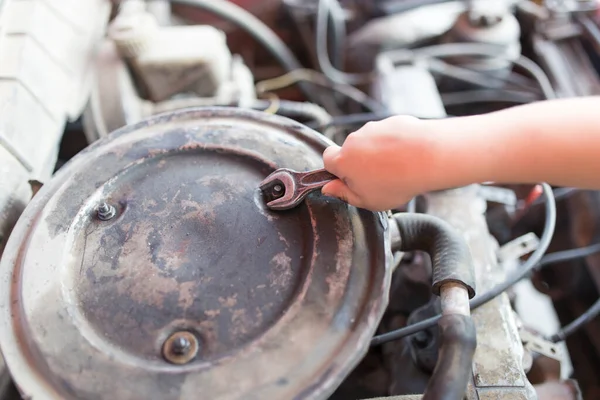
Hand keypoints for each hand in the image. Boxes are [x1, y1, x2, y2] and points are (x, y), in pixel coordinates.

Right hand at [322, 116, 442, 210]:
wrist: (427, 157)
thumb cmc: (396, 182)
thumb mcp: (367, 201)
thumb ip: (344, 194)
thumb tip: (328, 189)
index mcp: (344, 160)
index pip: (327, 158)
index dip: (336, 169)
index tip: (349, 178)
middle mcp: (354, 140)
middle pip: (350, 150)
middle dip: (360, 162)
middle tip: (377, 178)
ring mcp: (374, 128)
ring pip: (370, 141)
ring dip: (377, 152)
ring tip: (396, 167)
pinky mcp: (391, 121)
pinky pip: (388, 134)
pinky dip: (394, 143)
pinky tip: (406, 156)